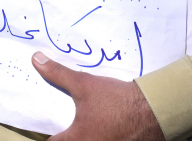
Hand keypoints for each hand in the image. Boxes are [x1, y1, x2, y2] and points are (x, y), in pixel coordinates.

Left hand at [31, 52, 163, 140]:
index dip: (49, 135)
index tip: (50, 129)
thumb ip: (57, 74)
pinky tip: (103, 130)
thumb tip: (36, 60)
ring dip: (86, 136)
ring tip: (88, 127)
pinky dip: (101, 137)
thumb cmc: (116, 100)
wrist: (155, 110)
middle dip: (69, 136)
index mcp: (77, 140)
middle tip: (68, 126)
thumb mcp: (84, 84)